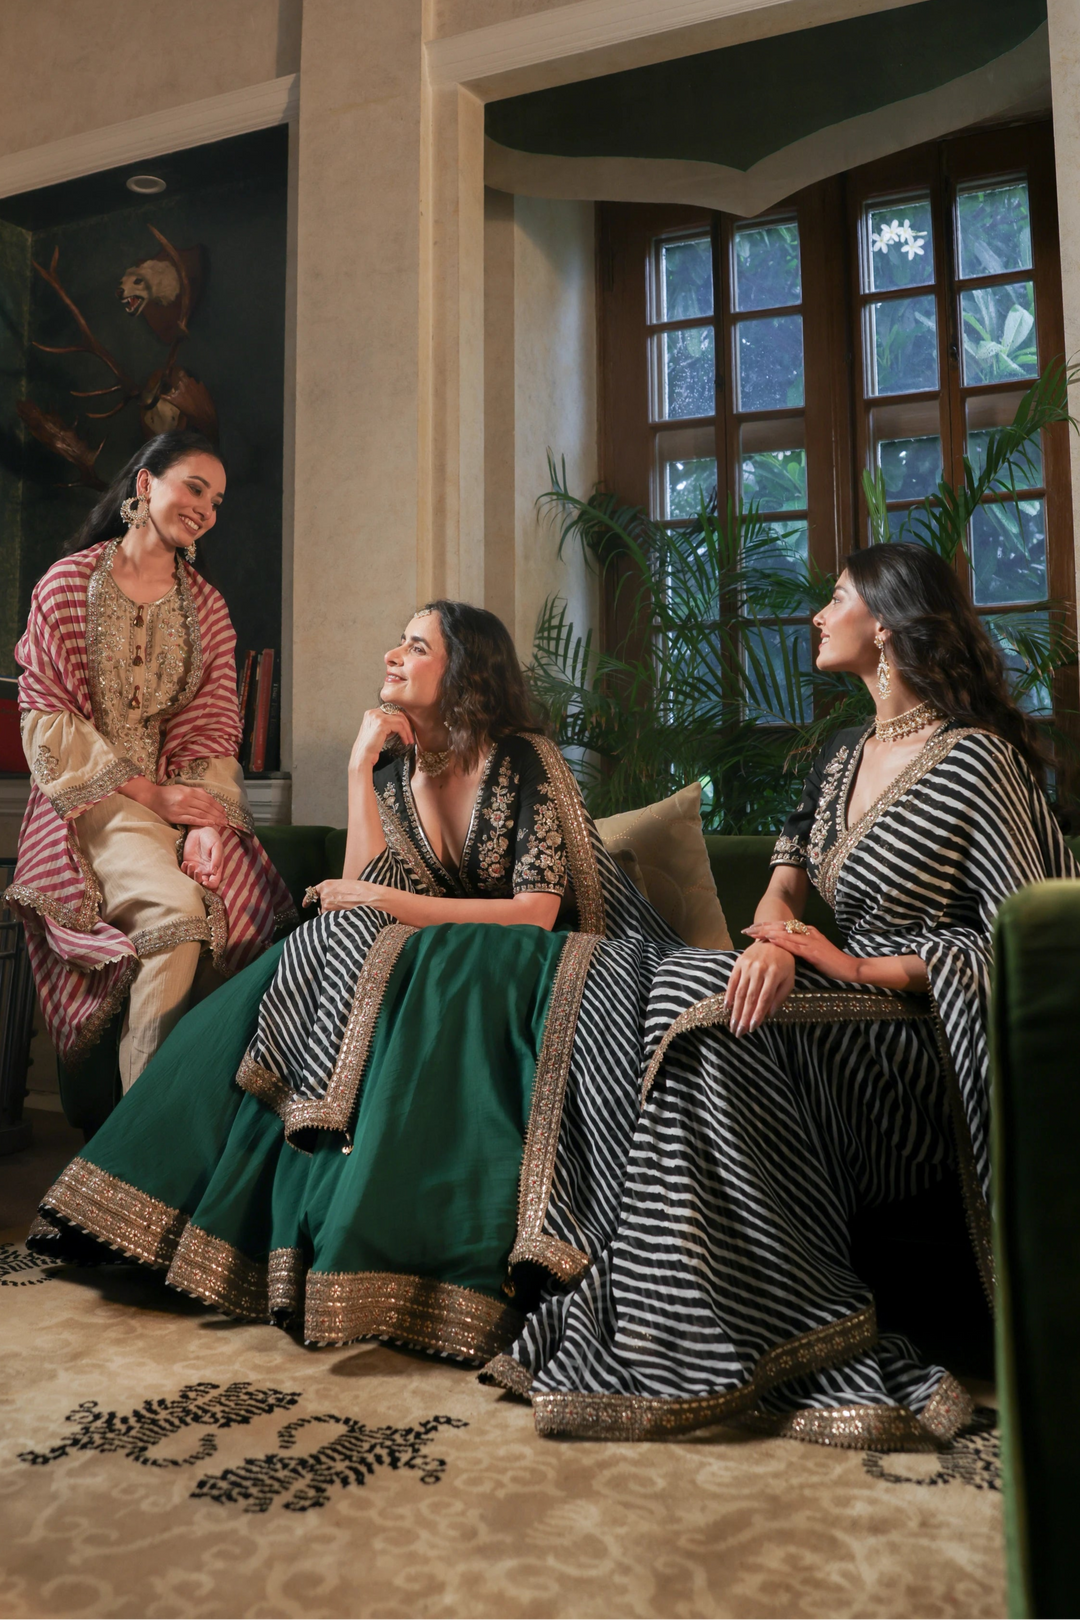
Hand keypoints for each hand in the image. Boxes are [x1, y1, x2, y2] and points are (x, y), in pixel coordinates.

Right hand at [121, 777, 228, 827]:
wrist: (151, 798)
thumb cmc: (167, 793)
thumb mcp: (182, 788)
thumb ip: (195, 792)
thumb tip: (208, 797)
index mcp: (189, 791)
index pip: (208, 799)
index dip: (217, 806)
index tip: (224, 811)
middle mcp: (187, 798)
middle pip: (206, 806)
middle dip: (218, 813)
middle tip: (226, 820)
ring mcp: (182, 808)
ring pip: (201, 813)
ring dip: (213, 818)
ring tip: (221, 823)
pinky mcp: (176, 816)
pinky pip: (192, 819)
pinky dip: (203, 821)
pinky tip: (210, 824)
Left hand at [181, 826, 224, 888]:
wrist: (200, 829)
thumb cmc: (212, 837)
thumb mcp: (217, 846)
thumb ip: (217, 859)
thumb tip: (214, 872)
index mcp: (216, 868)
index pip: (214, 882)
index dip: (210, 885)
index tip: (205, 881)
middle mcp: (206, 870)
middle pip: (202, 883)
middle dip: (198, 880)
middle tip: (196, 871)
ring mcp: (196, 867)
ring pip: (192, 879)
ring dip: (190, 874)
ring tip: (190, 864)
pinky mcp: (188, 862)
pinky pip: (184, 872)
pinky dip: (183, 870)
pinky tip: (185, 863)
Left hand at [309, 879, 398, 914]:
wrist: (370, 898)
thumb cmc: (362, 889)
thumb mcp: (345, 884)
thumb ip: (334, 890)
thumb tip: (332, 897)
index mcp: (327, 884)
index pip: (312, 892)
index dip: (308, 900)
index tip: (305, 904)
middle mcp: (324, 895)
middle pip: (321, 903)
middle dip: (328, 906)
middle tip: (342, 905)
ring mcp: (327, 905)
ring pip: (326, 912)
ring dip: (332, 912)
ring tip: (347, 909)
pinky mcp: (332, 914)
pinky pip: (330, 918)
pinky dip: (335, 918)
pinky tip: (345, 914)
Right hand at [349, 706, 414, 773]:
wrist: (363, 756)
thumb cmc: (370, 748)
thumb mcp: (379, 732)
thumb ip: (388, 725)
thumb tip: (401, 724)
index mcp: (371, 713)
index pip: (392, 711)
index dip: (402, 720)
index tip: (407, 730)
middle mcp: (373, 713)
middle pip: (397, 713)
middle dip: (407, 724)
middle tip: (411, 735)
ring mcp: (377, 717)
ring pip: (400, 719)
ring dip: (408, 730)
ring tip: (409, 740)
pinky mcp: (382, 724)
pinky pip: (400, 726)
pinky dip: (405, 734)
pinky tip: (405, 741)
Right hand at [724, 941, 795, 1037]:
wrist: (773, 939)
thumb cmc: (784, 963)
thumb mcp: (789, 979)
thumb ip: (780, 996)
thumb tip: (769, 1014)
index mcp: (774, 974)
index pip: (764, 998)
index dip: (757, 1014)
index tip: (751, 1028)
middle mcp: (759, 970)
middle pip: (750, 998)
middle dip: (743, 1017)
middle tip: (738, 1032)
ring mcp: (748, 966)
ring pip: (740, 992)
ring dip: (735, 1010)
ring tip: (732, 1024)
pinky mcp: (739, 962)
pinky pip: (732, 981)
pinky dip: (728, 995)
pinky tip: (726, 1007)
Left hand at [743, 921, 858, 982]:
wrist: (849, 968)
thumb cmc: (831, 963)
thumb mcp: (813, 953)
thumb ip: (800, 948)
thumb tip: (783, 950)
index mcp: (807, 931)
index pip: (782, 926)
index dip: (766, 926)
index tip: (751, 928)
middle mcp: (807, 932)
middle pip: (780, 926)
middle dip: (762, 927)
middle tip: (746, 929)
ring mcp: (810, 940)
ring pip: (784, 933)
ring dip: (766, 932)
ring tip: (752, 933)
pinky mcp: (813, 951)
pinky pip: (794, 944)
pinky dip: (780, 941)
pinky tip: (769, 940)